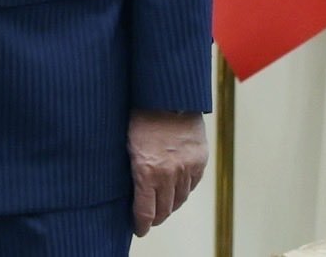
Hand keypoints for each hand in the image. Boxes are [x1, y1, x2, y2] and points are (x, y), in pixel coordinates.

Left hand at [128, 109, 206, 235]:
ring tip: (163, 205)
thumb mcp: (126, 142)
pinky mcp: (199, 159)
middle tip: (150, 219)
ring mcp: (186, 167)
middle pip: (165, 209)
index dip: (141, 224)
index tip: (139, 230)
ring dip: (171, 204)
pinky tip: (176, 189)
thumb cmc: (138, 114)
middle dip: (156, 217)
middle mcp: (168, 173)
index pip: (145, 211)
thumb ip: (131, 167)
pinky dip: (184, 189)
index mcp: (146, 170)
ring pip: (180, 199)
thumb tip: (129, 187)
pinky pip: (192, 184)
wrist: (167, 94)